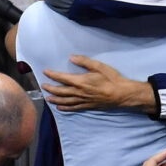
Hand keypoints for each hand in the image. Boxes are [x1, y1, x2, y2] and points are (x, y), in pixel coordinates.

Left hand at [42, 55, 156, 113]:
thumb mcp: (99, 66)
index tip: (45, 72)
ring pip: (65, 101)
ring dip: (55, 99)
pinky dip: (65, 108)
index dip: (52, 75)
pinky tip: (60, 108)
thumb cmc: (112, 79)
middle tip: (43, 86)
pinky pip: (74, 108)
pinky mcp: (88, 106)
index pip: (62, 78)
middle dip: (51, 88)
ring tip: (47, 98)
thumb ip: (84, 61)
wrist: (121, 94)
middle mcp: (79, 92)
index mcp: (81, 81)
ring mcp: (83, 101)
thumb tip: (71, 57)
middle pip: (61, 91)